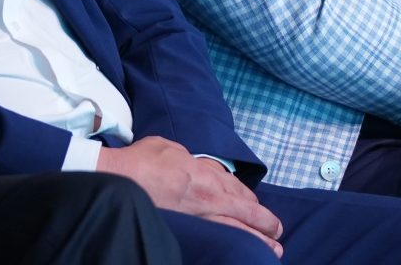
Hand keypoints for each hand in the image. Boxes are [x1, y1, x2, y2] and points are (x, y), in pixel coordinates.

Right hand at [97, 137, 282, 255]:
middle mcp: (208, 197)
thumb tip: (194, 165)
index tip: (257, 207)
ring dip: (258, 239)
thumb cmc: (143, 160)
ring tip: (274, 250)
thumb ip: (189, 159)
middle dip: (265, 223)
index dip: (250, 200)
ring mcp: (199, 216)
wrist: (121, 179)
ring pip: (237, 230)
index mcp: (206, 175)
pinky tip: (241, 251)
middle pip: (245, 211)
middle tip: (278, 232)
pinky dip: (233, 243)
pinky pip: (217, 237)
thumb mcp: (172, 148)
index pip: (237, 190)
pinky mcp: (188, 229)